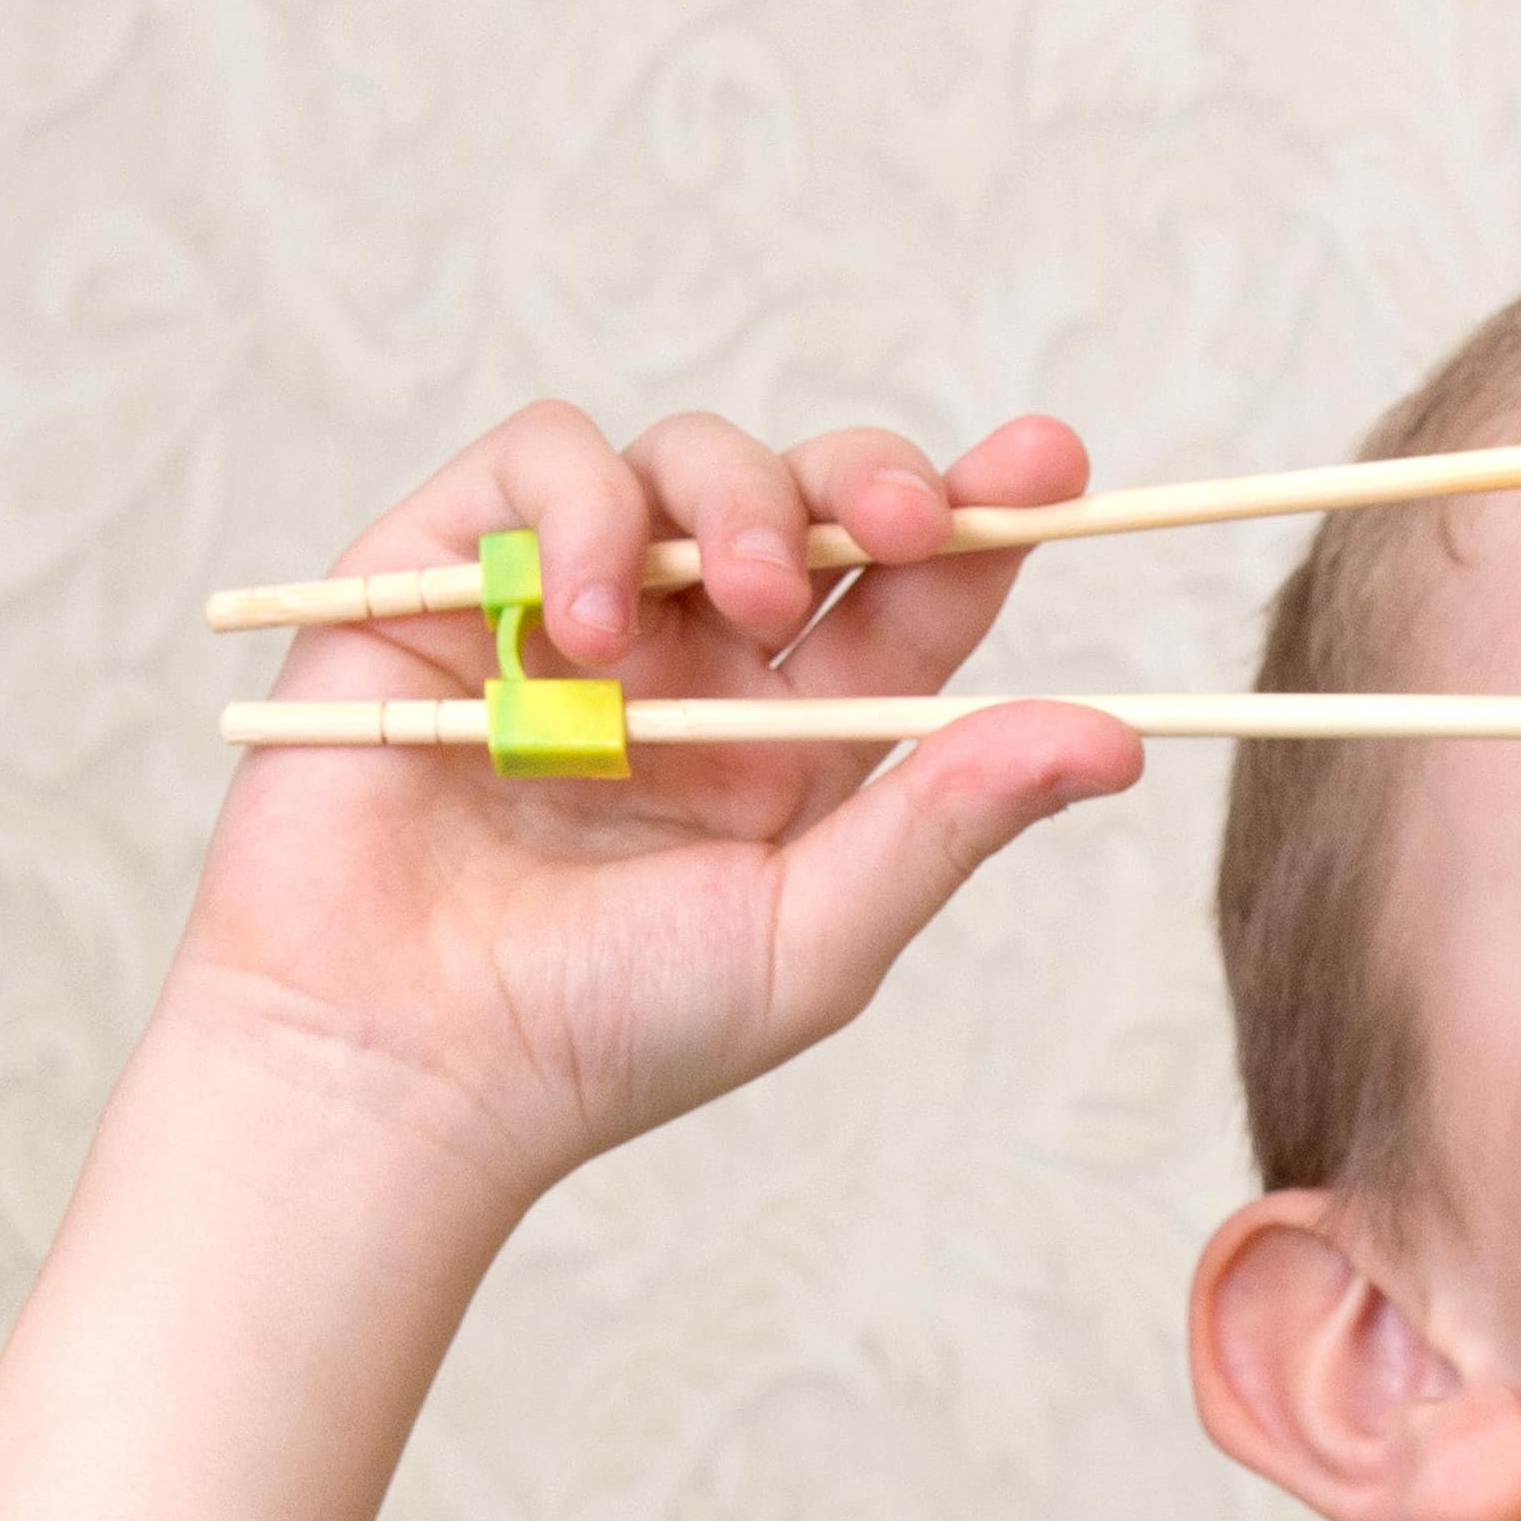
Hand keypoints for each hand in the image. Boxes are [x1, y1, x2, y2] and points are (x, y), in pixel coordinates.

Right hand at [170, 402, 1143, 1204]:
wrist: (400, 1061)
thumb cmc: (603, 1035)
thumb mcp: (812, 937)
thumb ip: (947, 822)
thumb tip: (1119, 741)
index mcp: (788, 747)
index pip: (906, 598)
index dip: (979, 514)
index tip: (1051, 465)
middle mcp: (689, 667)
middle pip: (808, 498)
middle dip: (867, 481)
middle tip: (896, 523)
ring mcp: (568, 611)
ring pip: (683, 459)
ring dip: (734, 505)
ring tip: (735, 607)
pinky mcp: (448, 573)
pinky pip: (543, 461)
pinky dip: (585, 510)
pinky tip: (588, 622)